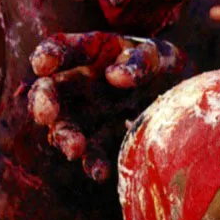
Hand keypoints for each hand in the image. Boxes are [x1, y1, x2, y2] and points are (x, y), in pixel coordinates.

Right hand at [28, 32, 185, 181]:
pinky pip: (92, 152)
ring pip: (64, 125)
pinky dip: (93, 163)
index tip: (41, 64)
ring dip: (65, 137)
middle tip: (45, 114)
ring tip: (74, 149)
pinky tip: (100, 172)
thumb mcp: (157, 54)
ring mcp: (88, 112)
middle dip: (42, 102)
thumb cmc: (161, 64)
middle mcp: (81, 83)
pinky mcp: (102, 138)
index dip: (48, 53)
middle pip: (50, 90)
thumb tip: (114, 77)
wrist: (179, 93)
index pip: (64, 47)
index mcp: (90, 52)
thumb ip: (139, 61)